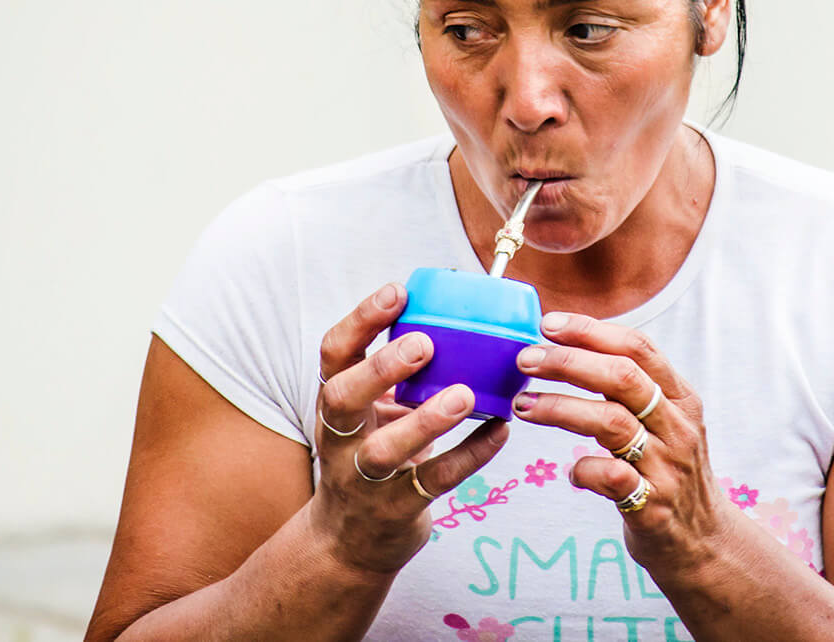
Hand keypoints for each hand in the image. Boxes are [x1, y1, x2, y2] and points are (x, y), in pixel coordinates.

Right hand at [310, 282, 509, 574]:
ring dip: (425, 420)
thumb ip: (395, 375)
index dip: (360, 320)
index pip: (333, 354)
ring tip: (464, 394)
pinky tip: (500, 430)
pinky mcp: (397, 509)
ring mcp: (365, 478)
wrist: (348, 542)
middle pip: (343, 398)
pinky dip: (470, 455)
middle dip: (380, 368)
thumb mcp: (367, 414)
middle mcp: (341, 438)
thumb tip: (453, 316)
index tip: (397, 291)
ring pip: (386, 450)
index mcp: (335, 404)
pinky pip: (435, 481)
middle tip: (423, 343)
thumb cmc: (369, 456)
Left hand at [511, 312, 730, 575]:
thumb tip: (567, 346)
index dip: (591, 330)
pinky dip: (583, 469)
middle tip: (526, 359)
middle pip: (622, 378)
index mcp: (680, 398)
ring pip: (611, 423)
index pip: (639, 348)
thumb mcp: (664, 421)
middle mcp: (678, 426)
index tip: (549, 323)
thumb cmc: (667, 470)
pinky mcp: (653, 506)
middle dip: (569, 362)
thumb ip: (630, 389)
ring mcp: (668, 466)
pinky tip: (569, 472)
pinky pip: (612, 477)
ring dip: (560, 408)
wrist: (703, 540)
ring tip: (523, 404)